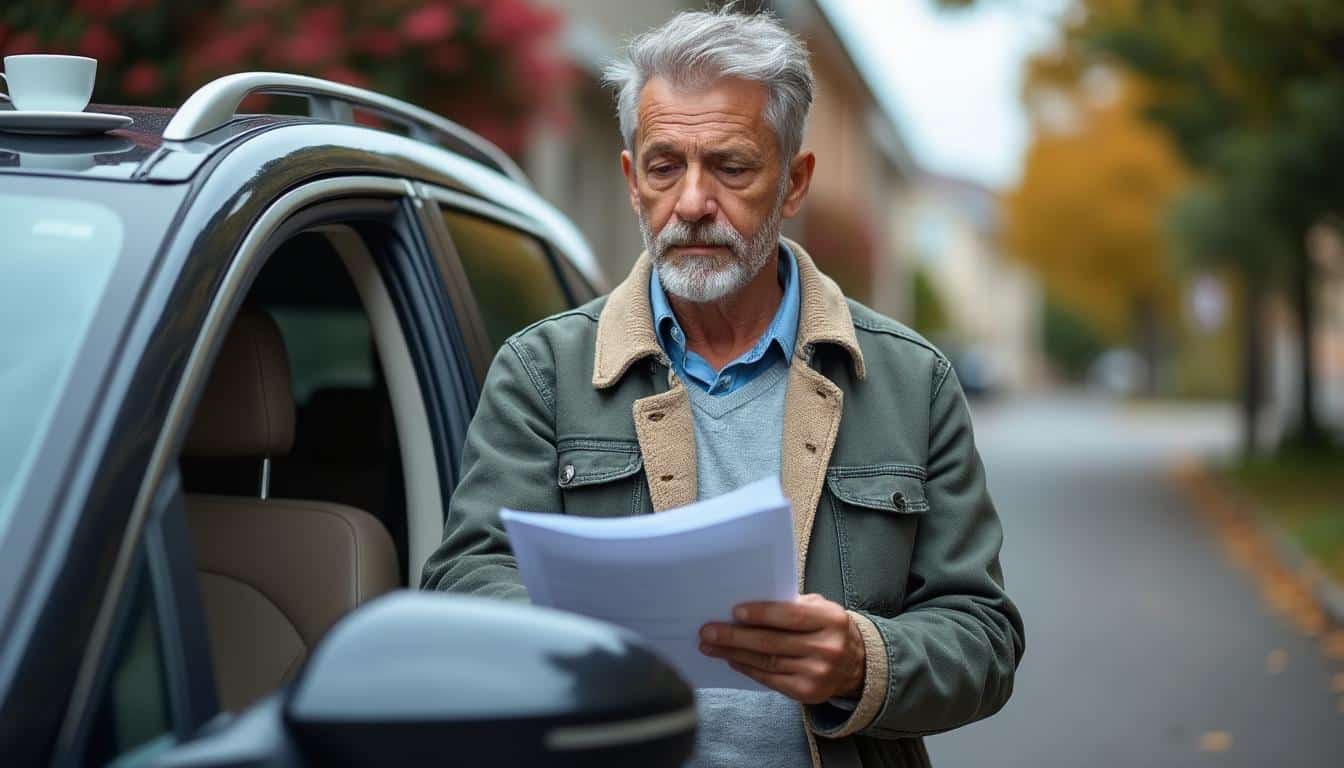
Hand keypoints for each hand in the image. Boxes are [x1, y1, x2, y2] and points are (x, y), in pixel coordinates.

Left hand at [698, 593, 864, 703]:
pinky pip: (770, 679)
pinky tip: (731, 659)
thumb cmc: (827, 628)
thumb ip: (791, 604)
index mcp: (831, 620)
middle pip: (772, 642)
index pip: (791, 616)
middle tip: (708, 631)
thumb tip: (747, 607)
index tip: (734, 611)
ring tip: (710, 645)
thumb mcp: (820, 608)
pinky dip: (747, 669)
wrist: (856, 664)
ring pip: (767, 662)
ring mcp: (818, 673)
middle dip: (735, 636)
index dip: (761, 613)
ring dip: (733, 653)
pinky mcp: (807, 692)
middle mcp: (827, 648)